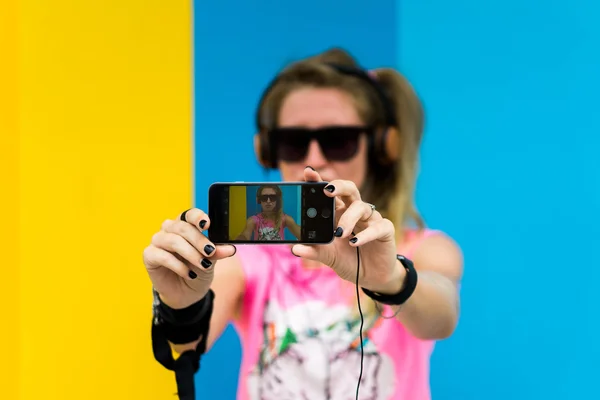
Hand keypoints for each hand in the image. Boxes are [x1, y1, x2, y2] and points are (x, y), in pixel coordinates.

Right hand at [142, 208, 235, 307]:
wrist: (187, 293)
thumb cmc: (198, 270)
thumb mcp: (211, 261)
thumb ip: (217, 252)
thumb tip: (230, 249)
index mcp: (185, 225)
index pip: (189, 214)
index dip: (197, 217)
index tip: (207, 224)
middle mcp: (169, 230)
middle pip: (182, 228)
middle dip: (198, 240)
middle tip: (210, 252)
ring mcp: (158, 241)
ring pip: (172, 240)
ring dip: (190, 253)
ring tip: (204, 265)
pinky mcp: (149, 255)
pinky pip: (162, 256)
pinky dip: (178, 265)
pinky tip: (189, 274)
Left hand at [292, 168, 404, 293]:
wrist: (370, 277)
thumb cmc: (348, 260)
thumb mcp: (328, 256)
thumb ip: (314, 251)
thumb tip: (294, 249)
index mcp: (338, 212)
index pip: (329, 192)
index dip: (319, 181)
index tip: (308, 172)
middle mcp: (354, 211)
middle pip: (349, 189)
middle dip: (338, 186)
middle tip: (327, 191)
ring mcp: (371, 219)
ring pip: (361, 207)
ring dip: (348, 218)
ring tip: (339, 233)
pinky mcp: (385, 230)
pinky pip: (378, 226)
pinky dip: (366, 234)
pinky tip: (355, 243)